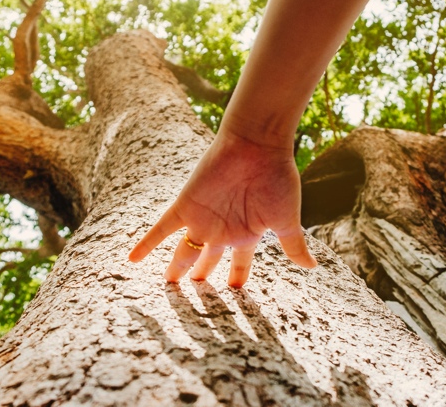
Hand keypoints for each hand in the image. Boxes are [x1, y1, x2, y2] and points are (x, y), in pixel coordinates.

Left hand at [128, 130, 317, 287]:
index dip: (235, 280)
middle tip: (193, 299)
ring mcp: (202, 219)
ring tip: (168, 286)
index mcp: (245, 234)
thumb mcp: (286, 219)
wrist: (257, 146)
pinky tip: (132, 259)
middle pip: (207, 261)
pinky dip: (147, 243)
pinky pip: (161, 229)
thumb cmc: (276, 179)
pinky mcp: (186, 206)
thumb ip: (293, 245)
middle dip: (200, 278)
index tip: (232, 296)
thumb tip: (313, 266)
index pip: (238, 265)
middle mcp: (222, 229)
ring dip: (175, 268)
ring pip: (183, 251)